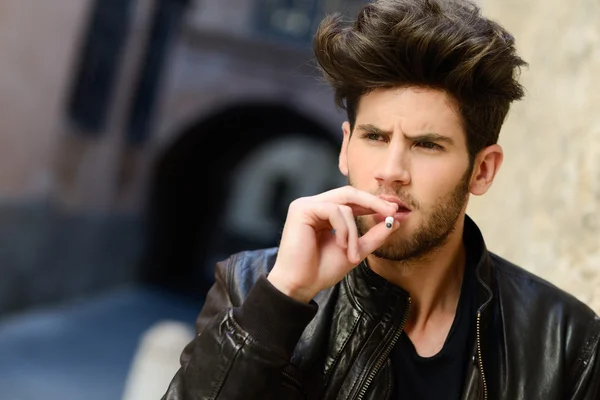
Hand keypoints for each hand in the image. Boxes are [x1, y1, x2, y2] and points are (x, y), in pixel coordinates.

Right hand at [267, 186, 399, 302]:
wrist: (301, 286)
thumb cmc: (322, 270)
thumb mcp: (356, 250)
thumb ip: (373, 235)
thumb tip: (395, 221)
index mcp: (324, 213)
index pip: (352, 200)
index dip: (373, 203)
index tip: (394, 211)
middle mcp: (314, 205)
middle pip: (349, 193)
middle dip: (373, 202)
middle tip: (391, 212)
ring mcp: (306, 205)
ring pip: (344, 205)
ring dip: (355, 232)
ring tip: (353, 254)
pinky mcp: (301, 209)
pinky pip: (334, 211)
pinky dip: (344, 230)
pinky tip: (341, 246)